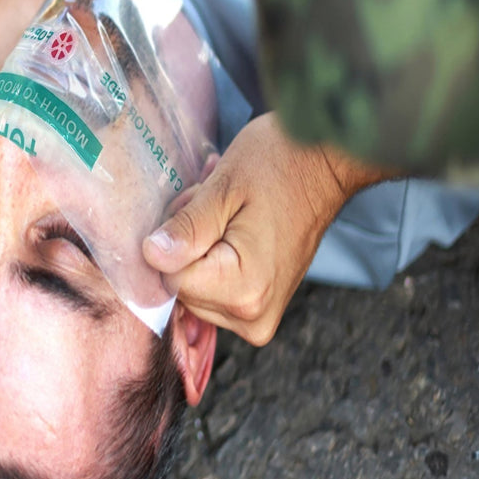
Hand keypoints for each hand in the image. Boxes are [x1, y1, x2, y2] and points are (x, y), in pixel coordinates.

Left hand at [143, 113, 386, 344]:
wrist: (326, 163)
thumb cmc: (279, 164)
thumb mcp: (224, 187)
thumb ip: (186, 228)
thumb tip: (152, 255)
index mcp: (244, 289)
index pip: (170, 278)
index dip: (172, 239)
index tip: (197, 207)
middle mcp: (253, 315)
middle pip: (181, 288)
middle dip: (185, 245)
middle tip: (213, 207)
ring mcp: (259, 316)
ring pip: (193, 288)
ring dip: (197, 250)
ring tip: (225, 214)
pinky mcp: (259, 307)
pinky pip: (212, 289)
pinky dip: (211, 258)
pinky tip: (229, 228)